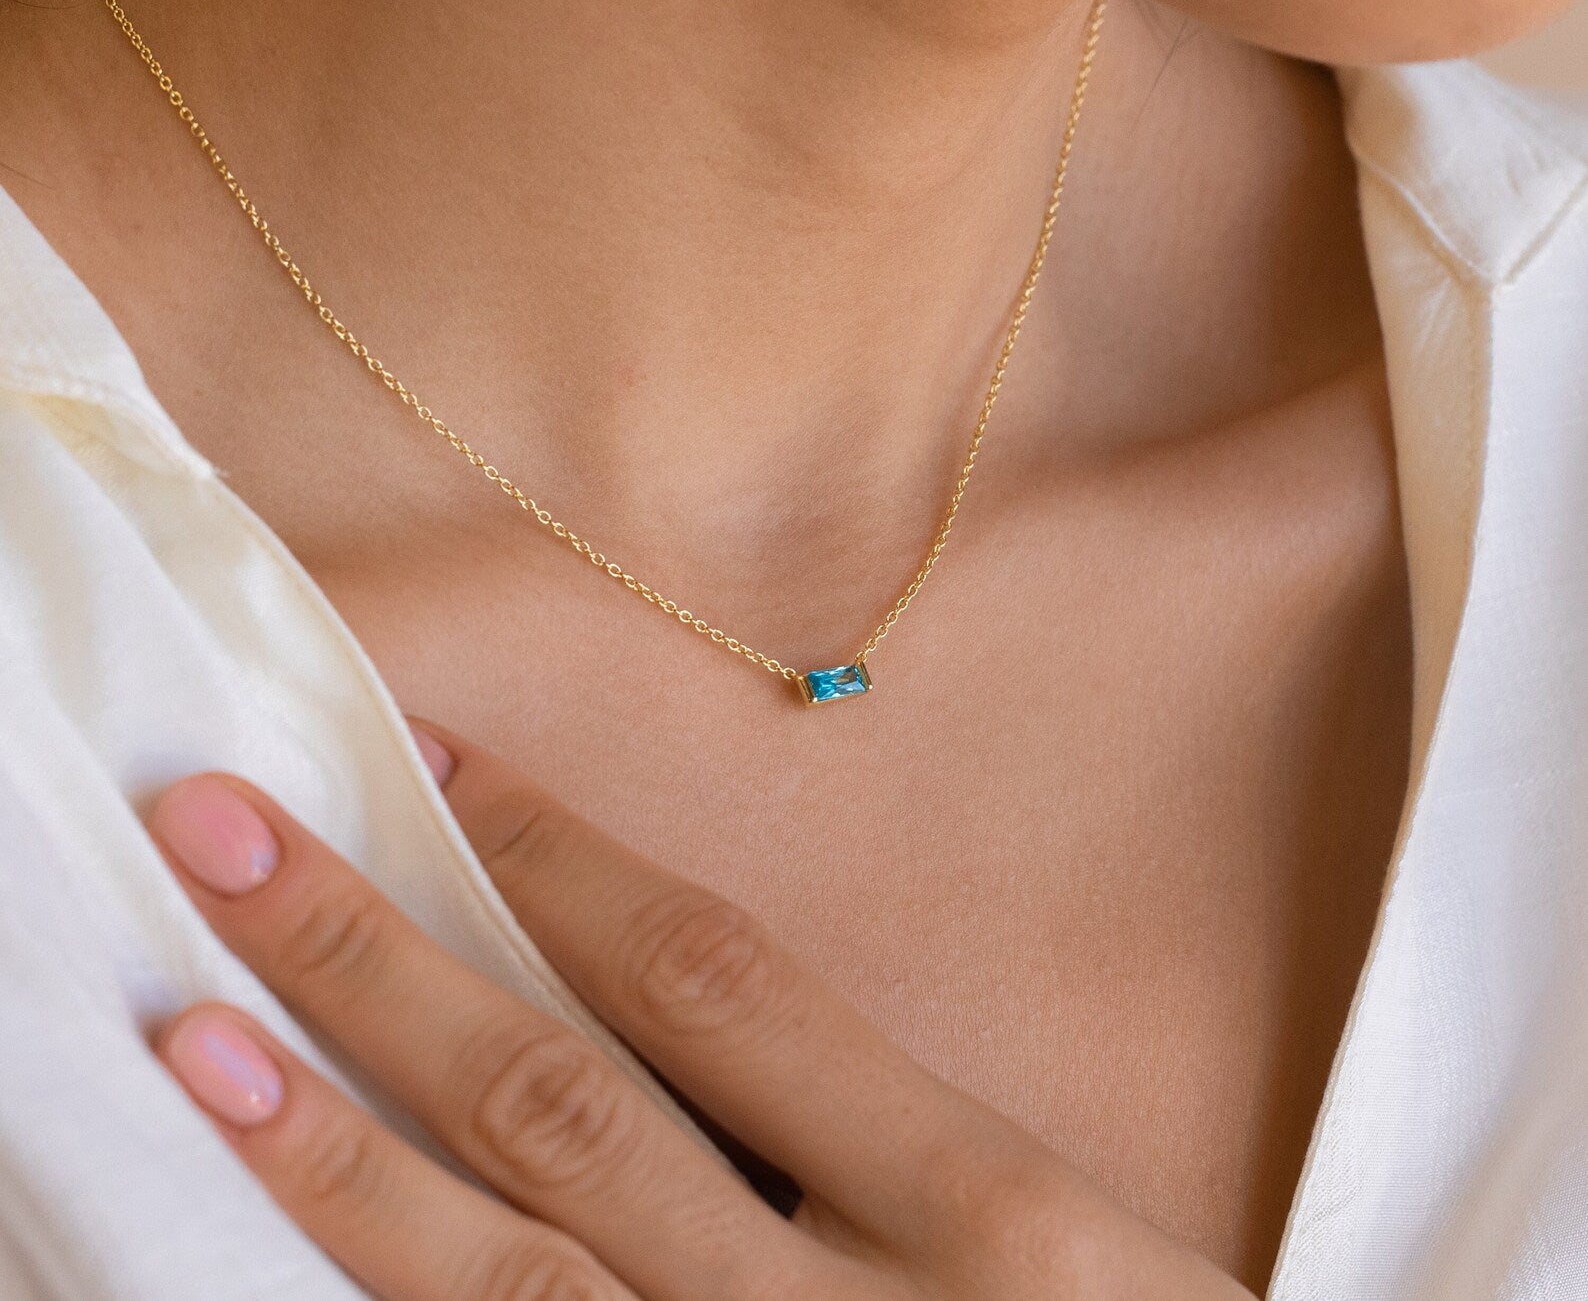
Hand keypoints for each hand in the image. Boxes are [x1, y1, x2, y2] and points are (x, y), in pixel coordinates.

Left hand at [145, 719, 1254, 1300]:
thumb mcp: (1057, 1237)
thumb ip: (872, 1132)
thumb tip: (646, 996)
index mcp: (982, 1203)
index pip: (712, 980)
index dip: (555, 859)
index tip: (433, 757)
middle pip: (562, 1102)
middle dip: (377, 961)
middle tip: (222, 833)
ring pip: (500, 1280)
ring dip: (332, 1151)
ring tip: (196, 1032)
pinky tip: (275, 1243)